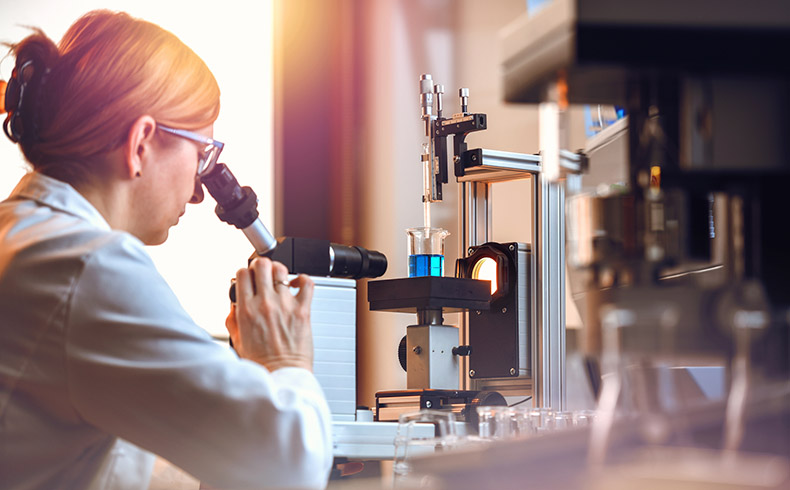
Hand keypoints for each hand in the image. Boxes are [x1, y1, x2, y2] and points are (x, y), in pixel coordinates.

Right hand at [225, 257, 313, 371]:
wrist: (282, 373)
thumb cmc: (262, 363)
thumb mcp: (237, 340)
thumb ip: (232, 320)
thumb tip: (234, 306)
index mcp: (246, 310)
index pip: (242, 274)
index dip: (245, 273)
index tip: (248, 278)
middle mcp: (265, 303)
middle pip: (262, 265)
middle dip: (261, 266)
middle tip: (263, 274)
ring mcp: (285, 305)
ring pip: (281, 270)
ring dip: (279, 271)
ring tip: (280, 279)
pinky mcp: (303, 310)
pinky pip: (307, 283)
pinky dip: (303, 279)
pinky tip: (298, 284)